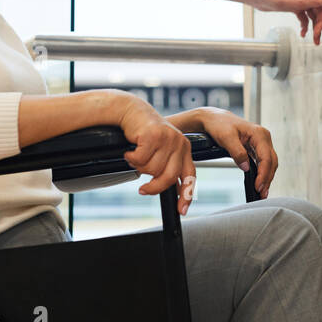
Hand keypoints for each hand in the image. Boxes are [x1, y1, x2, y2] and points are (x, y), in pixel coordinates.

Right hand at [118, 97, 196, 214]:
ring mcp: (167, 138)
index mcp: (184, 148)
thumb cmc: (145, 133)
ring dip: (139, 166)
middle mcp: (179, 142)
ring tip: (136, 155)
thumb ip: (169, 167)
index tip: (181, 210)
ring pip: (152, 169)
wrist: (131, 111)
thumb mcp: (162, 150)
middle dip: (154, 187)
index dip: (186, 194)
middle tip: (143, 190)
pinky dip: (131, 158)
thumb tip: (175, 190)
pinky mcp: (153, 135)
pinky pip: (140, 159)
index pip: (190, 175)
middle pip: (168, 176)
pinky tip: (131, 150)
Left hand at [194, 107, 277, 197]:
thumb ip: (237, 152)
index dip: (263, 174)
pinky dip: (263, 173)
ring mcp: (261, 143)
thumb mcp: (226, 137)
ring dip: (267, 177)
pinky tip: (260, 182)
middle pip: (271, 162)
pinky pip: (263, 162)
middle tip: (261, 193)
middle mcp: (263, 137)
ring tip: (262, 192)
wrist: (214, 119)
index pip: (266, 157)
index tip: (258, 186)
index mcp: (259, 133)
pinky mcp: (256, 148)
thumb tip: (246, 167)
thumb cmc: (219, 124)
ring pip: (270, 163)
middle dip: (267, 178)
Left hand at [256, 0, 321, 45]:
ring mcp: (301, 1)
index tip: (318, 33)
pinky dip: (304, 25)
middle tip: (319, 39)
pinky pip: (303, 17)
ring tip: (314, 39)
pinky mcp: (294, 6)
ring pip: (311, 16)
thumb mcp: (299, 1)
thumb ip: (316, 1)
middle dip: (319, 27)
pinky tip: (302, 32)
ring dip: (312, 28)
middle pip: (318, 13)